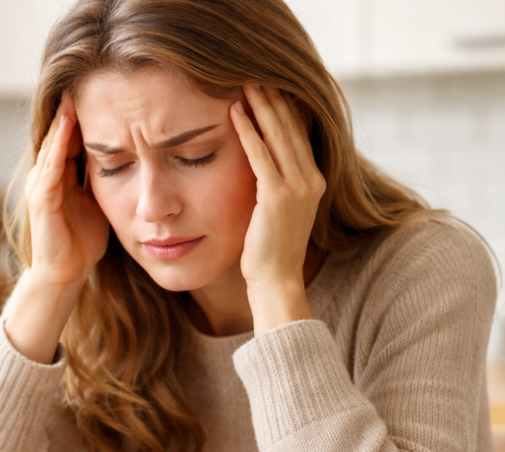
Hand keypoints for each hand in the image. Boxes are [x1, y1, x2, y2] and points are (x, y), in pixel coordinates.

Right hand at [25, 91, 109, 292]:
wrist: (65, 273)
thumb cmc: (82, 240)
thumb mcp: (101, 201)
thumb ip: (107, 178)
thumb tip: (134, 158)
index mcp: (62, 174)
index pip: (73, 136)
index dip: (87, 115)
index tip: (105, 91)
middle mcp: (47, 175)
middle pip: (61, 134)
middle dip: (72, 109)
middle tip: (87, 79)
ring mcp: (41, 186)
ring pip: (52, 144)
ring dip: (63, 120)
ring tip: (74, 94)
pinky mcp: (41, 199)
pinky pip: (50, 165)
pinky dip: (58, 144)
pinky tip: (67, 126)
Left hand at [230, 85, 326, 333]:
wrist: (276, 281)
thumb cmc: (269, 251)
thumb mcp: (276, 212)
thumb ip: (274, 186)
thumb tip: (260, 167)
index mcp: (314, 181)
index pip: (299, 134)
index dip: (284, 108)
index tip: (268, 86)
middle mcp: (312, 180)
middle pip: (291, 128)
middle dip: (273, 99)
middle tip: (254, 74)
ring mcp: (298, 187)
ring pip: (278, 135)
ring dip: (261, 106)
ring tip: (245, 83)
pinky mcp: (278, 197)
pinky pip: (261, 156)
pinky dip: (248, 132)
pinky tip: (234, 113)